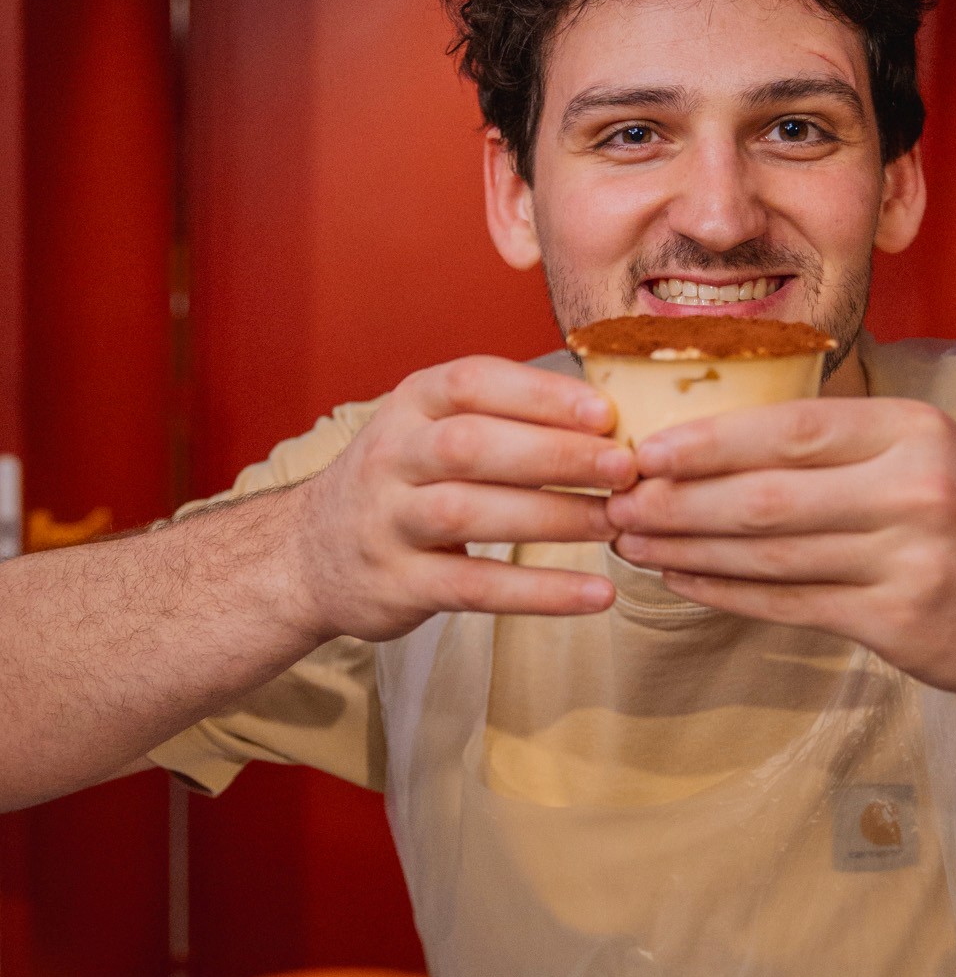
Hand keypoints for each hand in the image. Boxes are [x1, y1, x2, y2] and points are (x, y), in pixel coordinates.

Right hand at [295, 358, 636, 640]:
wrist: (310, 554)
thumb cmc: (402, 480)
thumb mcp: (431, 428)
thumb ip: (502, 417)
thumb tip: (609, 418)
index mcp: (411, 404)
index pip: (472, 383)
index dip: (539, 395)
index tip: (604, 411)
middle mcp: (392, 455)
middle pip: (470, 445)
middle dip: (554, 453)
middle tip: (624, 467)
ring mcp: (389, 521)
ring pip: (469, 513)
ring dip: (552, 517)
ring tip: (616, 522)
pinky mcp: (399, 584)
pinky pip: (475, 588)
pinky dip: (540, 592)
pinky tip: (596, 593)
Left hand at [607, 398, 955, 694]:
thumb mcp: (921, 449)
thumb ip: (837, 444)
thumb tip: (714, 439)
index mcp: (910, 432)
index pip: (792, 429)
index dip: (710, 442)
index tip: (645, 451)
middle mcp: (911, 491)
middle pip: (768, 496)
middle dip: (680, 501)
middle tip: (618, 503)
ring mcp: (907, 562)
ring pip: (771, 555)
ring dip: (689, 549)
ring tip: (634, 542)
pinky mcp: (897, 624)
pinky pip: (789, 605)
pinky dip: (726, 592)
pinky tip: (683, 580)